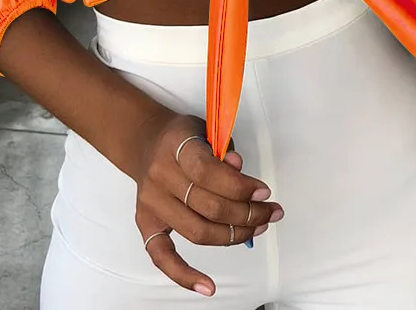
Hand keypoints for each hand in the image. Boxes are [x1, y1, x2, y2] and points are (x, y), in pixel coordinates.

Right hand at [132, 111, 283, 295]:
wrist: (146, 142)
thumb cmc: (183, 137)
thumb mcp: (206, 130)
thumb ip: (223, 150)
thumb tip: (239, 169)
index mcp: (175, 146)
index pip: (208, 172)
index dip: (240, 186)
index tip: (263, 191)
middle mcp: (159, 176)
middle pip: (208, 207)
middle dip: (247, 214)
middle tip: (269, 212)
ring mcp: (151, 203)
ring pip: (197, 231)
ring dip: (233, 236)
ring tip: (258, 228)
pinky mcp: (146, 224)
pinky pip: (162, 256)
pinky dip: (184, 275)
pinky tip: (207, 286)